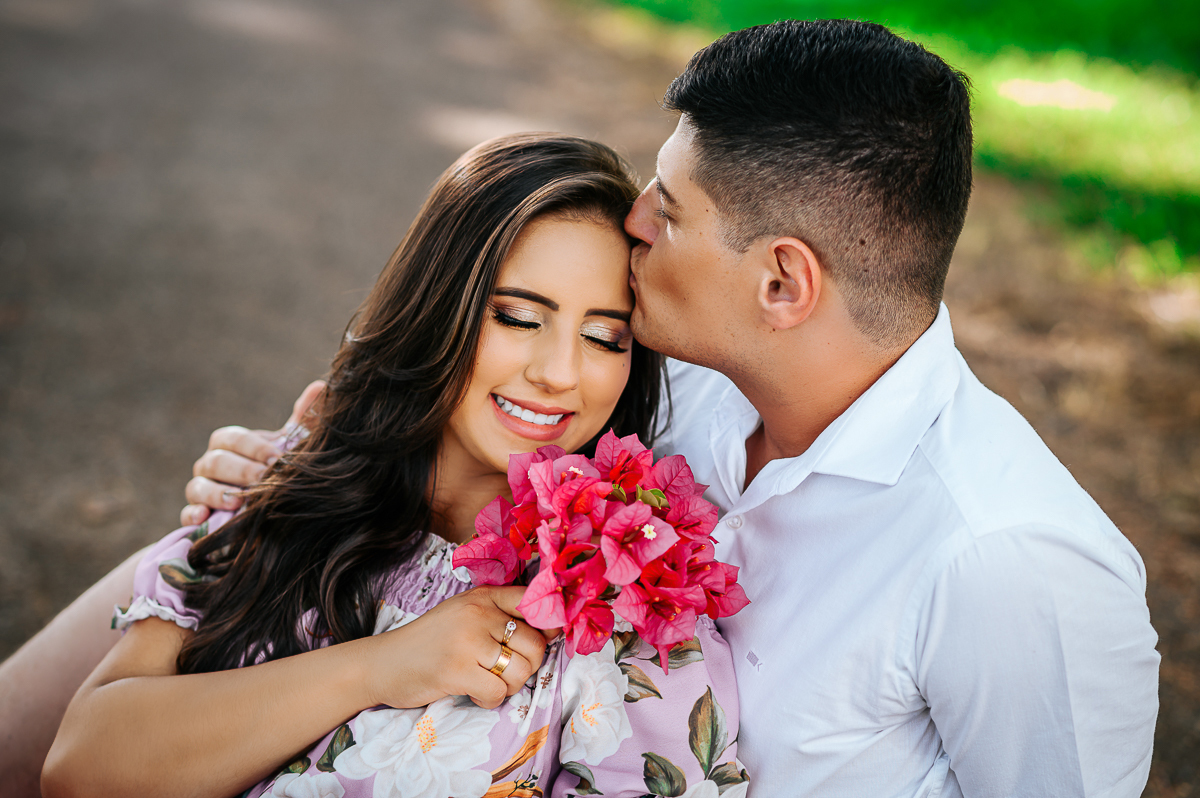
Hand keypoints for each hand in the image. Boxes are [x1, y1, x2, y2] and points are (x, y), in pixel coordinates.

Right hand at [180, 380, 325, 525]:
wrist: (267, 505)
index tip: (277, 458)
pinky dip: (192, 516)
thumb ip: (302, 420)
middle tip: (263, 479)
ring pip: (197, 487)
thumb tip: (321, 387)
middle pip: (214, 461)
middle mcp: (209, 464)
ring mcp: (200, 490)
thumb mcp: (289, 447)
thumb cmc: (275, 469)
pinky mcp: (195, 516)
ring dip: (217, 494)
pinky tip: (205, 518)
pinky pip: (186, 515)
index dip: (253, 447)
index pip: (231, 438)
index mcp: (229, 444)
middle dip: (240, 470)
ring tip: (238, 501)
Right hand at [359, 585, 553, 710]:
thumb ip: (501, 617)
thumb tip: (555, 630)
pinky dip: (491, 701)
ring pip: (521, 671)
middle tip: (505, 672)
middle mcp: (478, 613)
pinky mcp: (456, 670)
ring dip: (509, 686)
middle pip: (535, 644)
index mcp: (482, 596)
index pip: (532, 602)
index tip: (548, 639)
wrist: (382, 663)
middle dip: (528, 666)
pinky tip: (474, 693)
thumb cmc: (429, 642)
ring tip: (487, 683)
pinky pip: (499, 693)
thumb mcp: (464, 615)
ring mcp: (467, 640)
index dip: (550, 624)